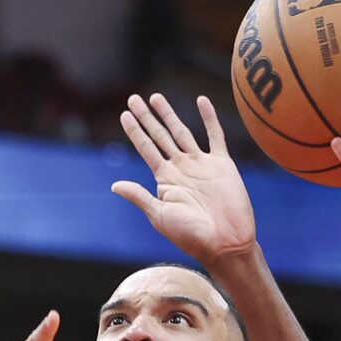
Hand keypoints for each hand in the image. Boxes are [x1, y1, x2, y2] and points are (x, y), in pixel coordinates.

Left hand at [112, 93, 257, 266]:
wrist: (225, 243)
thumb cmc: (191, 236)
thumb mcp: (160, 215)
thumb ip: (140, 197)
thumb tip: (114, 185)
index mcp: (165, 180)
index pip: (146, 149)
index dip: (135, 132)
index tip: (124, 114)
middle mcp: (181, 169)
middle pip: (160, 136)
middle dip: (147, 118)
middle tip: (134, 98)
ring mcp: (201, 165)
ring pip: (182, 132)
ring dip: (169, 115)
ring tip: (156, 97)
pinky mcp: (222, 164)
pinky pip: (215, 136)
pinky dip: (209, 118)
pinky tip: (201, 101)